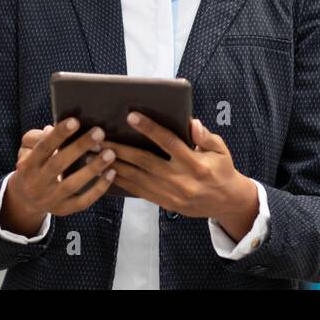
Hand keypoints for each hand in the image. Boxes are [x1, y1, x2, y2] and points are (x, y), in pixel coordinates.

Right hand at [1, 118, 116, 233]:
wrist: (25, 200)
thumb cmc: (32, 166)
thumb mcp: (26, 150)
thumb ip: (36, 138)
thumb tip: (52, 128)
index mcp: (28, 165)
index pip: (43, 148)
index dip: (58, 135)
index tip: (75, 121)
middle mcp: (37, 183)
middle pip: (58, 164)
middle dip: (79, 147)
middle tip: (99, 132)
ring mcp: (50, 199)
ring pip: (72, 184)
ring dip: (92, 168)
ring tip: (110, 153)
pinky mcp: (63, 210)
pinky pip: (83, 201)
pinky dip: (98, 189)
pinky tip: (111, 173)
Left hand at [100, 115, 258, 237]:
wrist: (226, 202)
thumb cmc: (222, 169)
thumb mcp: (221, 150)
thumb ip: (205, 137)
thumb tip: (191, 123)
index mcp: (195, 164)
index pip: (168, 143)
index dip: (150, 129)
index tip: (131, 116)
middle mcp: (180, 180)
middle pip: (144, 162)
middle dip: (120, 149)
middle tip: (98, 138)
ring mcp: (170, 194)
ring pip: (136, 178)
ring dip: (113, 166)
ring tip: (93, 154)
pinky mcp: (164, 203)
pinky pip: (138, 191)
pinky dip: (121, 182)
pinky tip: (105, 172)